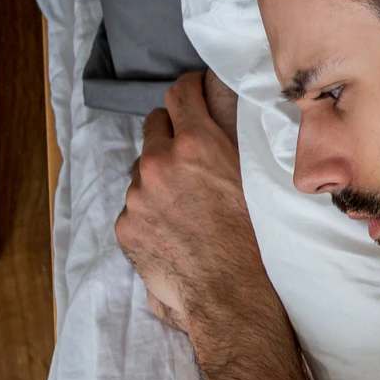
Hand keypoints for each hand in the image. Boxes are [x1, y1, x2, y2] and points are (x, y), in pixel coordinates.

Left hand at [117, 71, 262, 331]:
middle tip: (191, 149)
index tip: (191, 89)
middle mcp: (159, 164)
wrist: (229, 291)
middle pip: (153, 125)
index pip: (179, 94)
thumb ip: (230, 142)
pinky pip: (134, 203)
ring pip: (142, 167)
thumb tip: (224, 112)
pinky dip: (149, 208)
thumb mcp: (252, 178)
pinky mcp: (126, 224)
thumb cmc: (253, 237)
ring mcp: (137, 195)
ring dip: (158, 173)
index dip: (187, 87)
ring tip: (184, 199)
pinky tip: (172, 226)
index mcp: (196, 146)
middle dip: (171, 131)